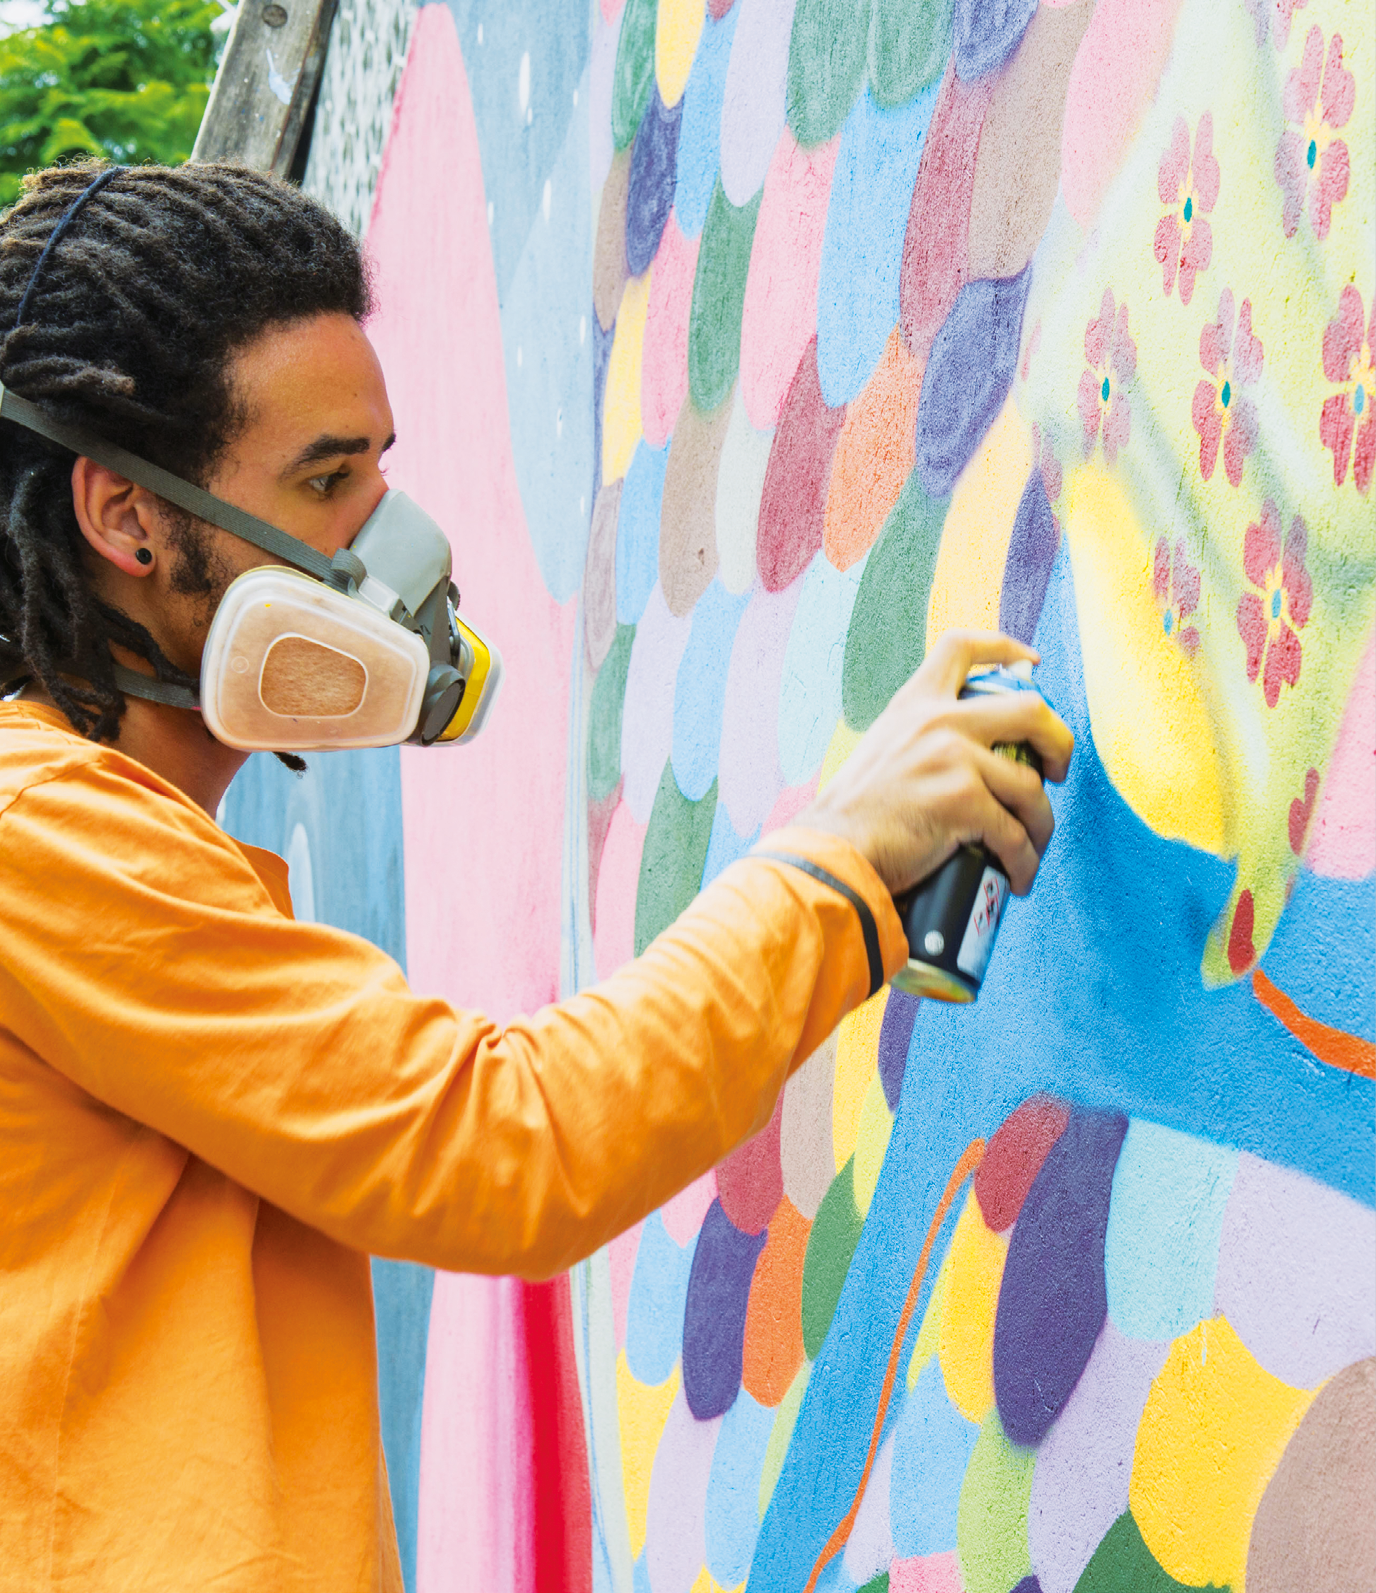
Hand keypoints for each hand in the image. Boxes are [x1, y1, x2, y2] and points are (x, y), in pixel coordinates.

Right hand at [800, 630, 1073, 896]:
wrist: (833, 850)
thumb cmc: (854, 814)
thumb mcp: (883, 750)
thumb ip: (921, 739)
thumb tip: (969, 754)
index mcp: (915, 704)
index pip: (962, 648)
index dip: (1006, 647)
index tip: (1031, 662)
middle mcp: (938, 722)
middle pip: (1030, 710)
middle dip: (1058, 742)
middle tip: (1057, 769)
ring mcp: (954, 759)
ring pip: (1031, 786)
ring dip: (1041, 822)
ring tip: (1033, 845)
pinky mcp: (965, 802)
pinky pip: (1016, 833)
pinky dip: (1025, 860)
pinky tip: (1019, 875)